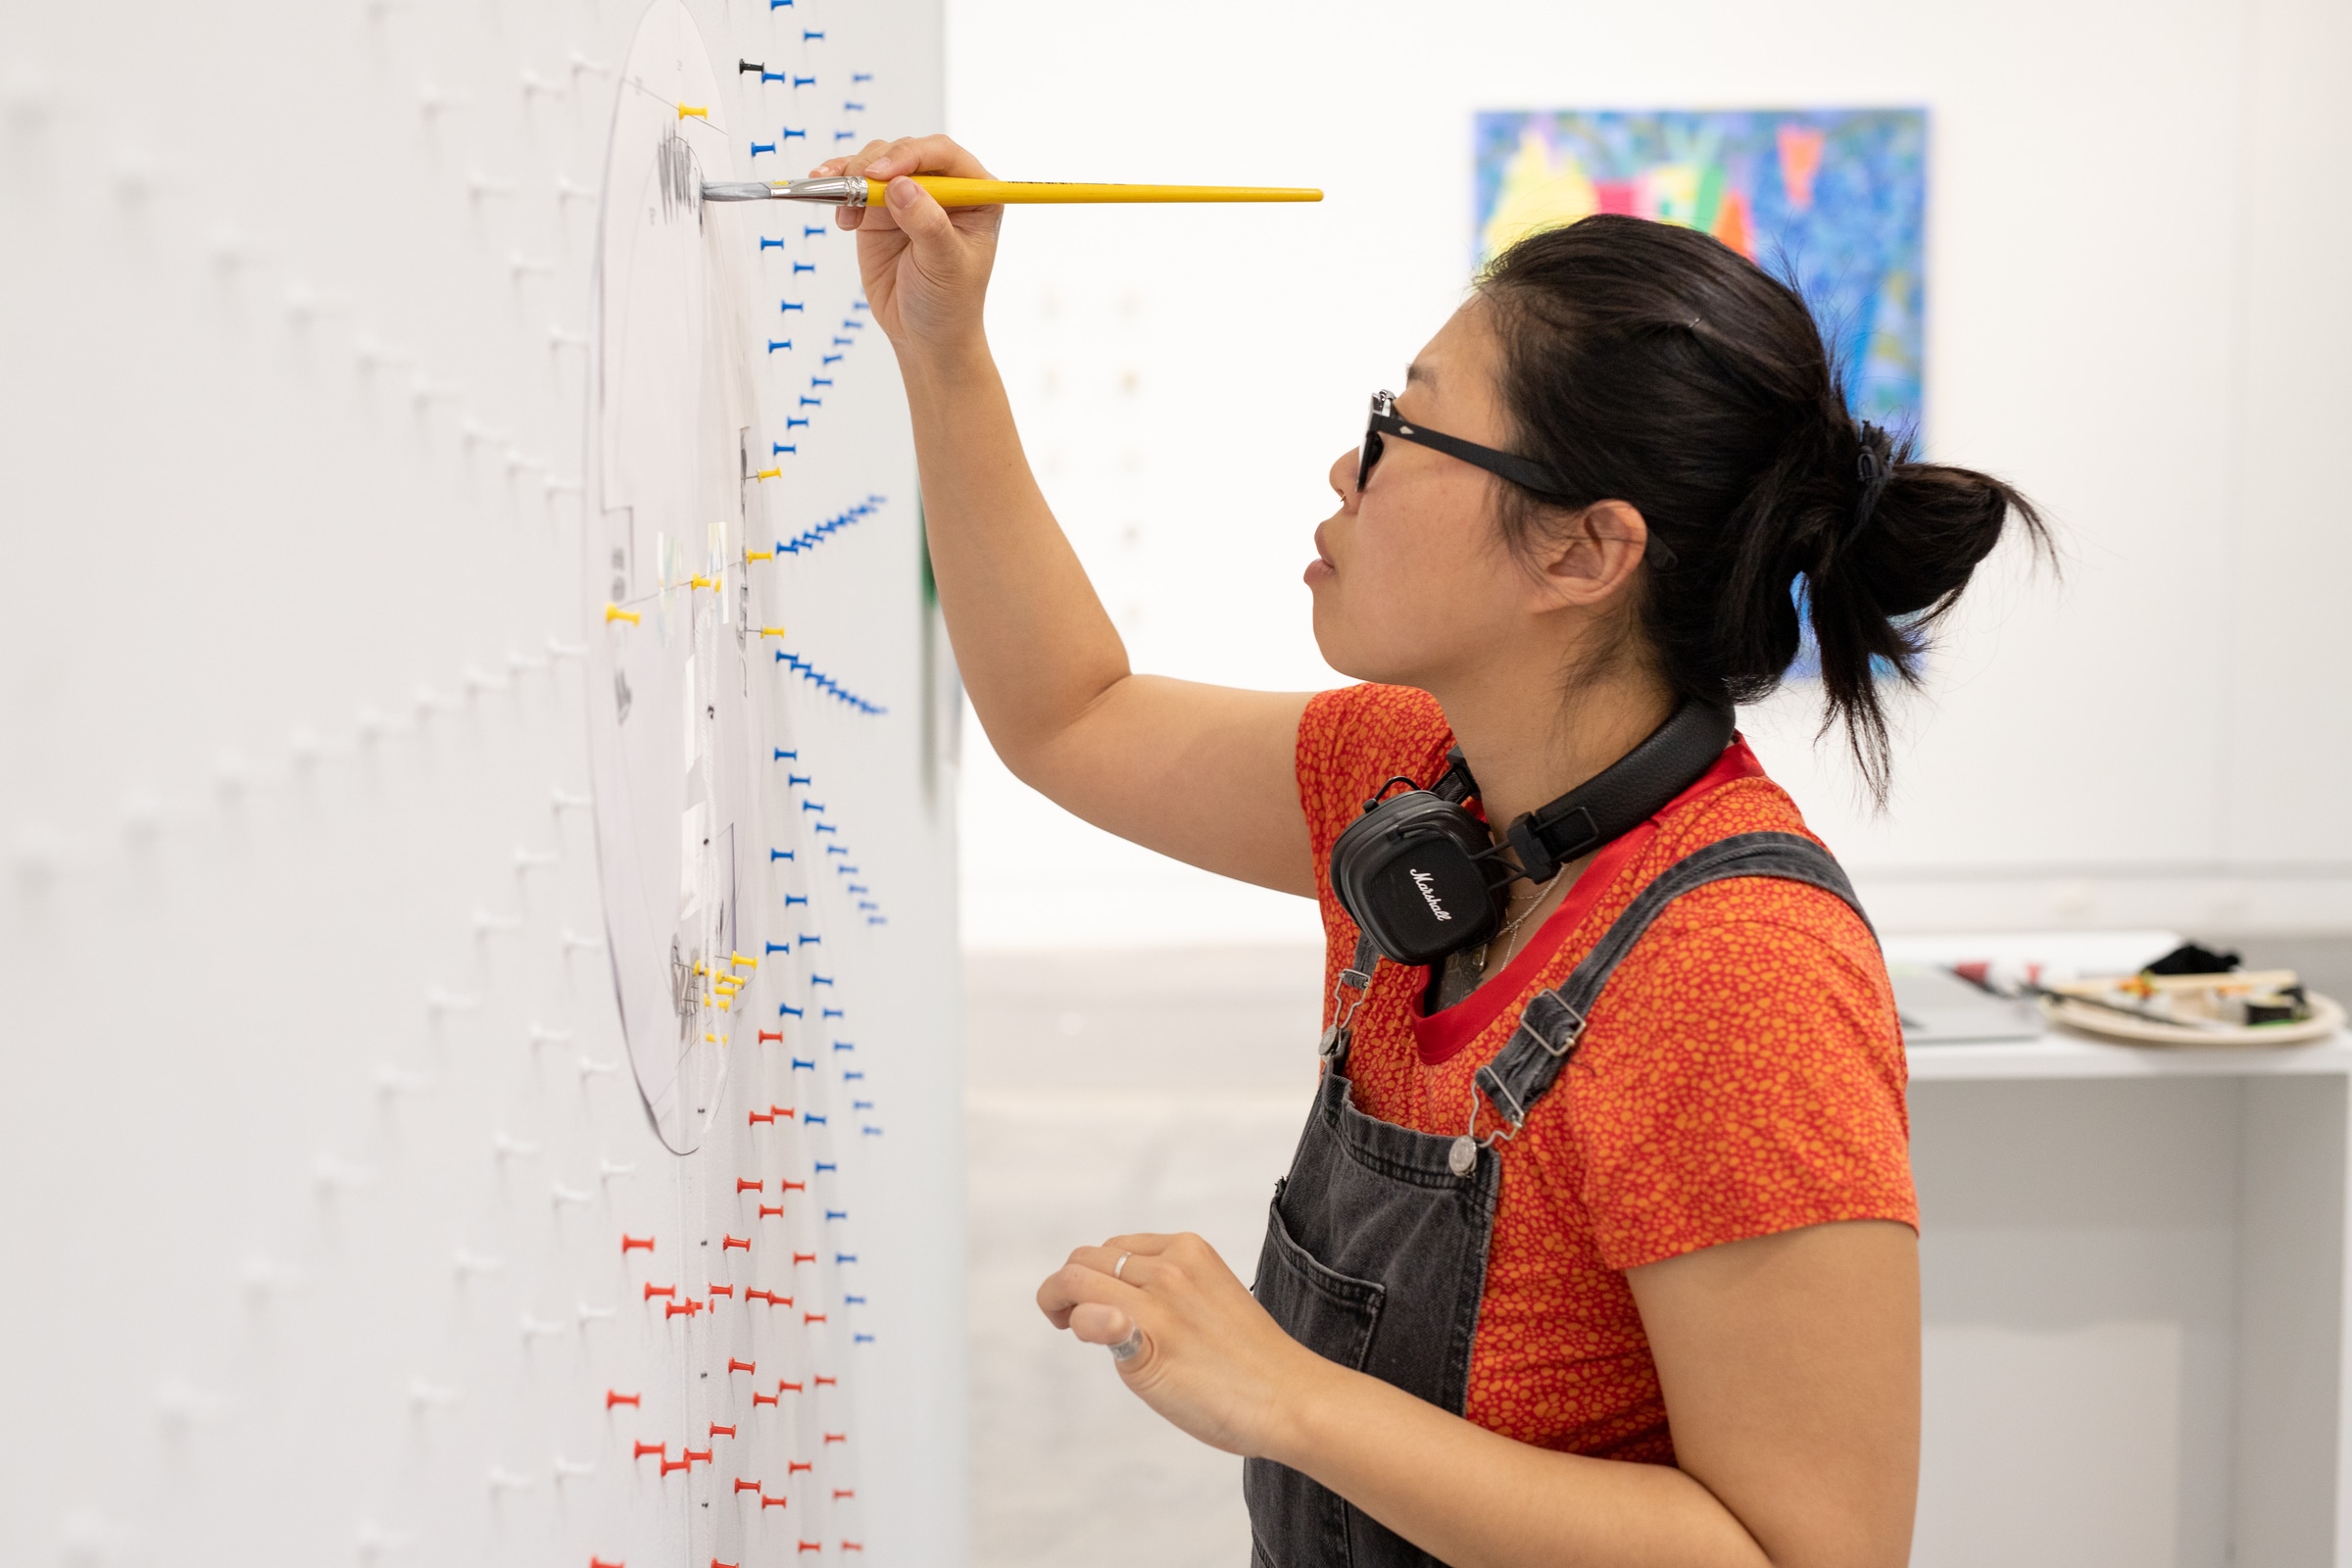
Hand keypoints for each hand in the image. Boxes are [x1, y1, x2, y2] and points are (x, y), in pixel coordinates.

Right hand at [809, 135, 1000, 364]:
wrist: (925, 336)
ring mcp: (909, 197)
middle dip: (876, 164)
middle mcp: (943, 189)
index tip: (884, 173)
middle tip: (856, 187)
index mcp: (975, 195)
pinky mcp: (880, 211)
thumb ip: (927, 223)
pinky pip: (855, 185)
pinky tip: (841, 215)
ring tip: (845, 206)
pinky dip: (840, 190)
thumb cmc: (949, 303)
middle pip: (906, 152)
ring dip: (853, 175)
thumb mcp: (945, 265)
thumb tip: (901, 186)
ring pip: (877, 162)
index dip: (912, 155)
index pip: (944, 154)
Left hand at [1036, 1232, 1328, 1460]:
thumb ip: (1164, 1291)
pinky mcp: (1151, 1343)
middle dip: (1066, 1287)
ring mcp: (1159, 1302)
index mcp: (1187, 1248)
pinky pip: (1097, 1317)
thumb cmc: (1251, 1362)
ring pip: (1076, 1279)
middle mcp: (1170, 1265)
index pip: (1113, 1247)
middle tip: (1067, 1319)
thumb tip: (1113, 1304)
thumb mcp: (1209, 1296)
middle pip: (1085, 1259)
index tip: (1094, 1303)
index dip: (1094, 1274)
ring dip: (1059, 1303)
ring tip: (1068, 1328)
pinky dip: (1082, 1321)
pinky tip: (1080, 1333)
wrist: (1291, 1399)